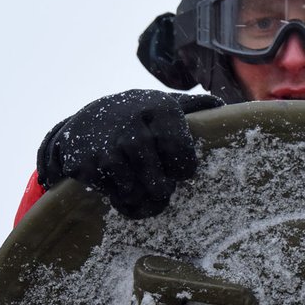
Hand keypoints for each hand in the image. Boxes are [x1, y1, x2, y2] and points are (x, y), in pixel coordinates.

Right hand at [37, 90, 222, 217]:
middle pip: (160, 184)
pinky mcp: (88, 165)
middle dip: (162, 190)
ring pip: (137, 194)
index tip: (178, 168)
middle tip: (159, 185)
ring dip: (142, 199)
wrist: (83, 122)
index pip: (183, 157)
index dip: (183, 170)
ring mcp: (110, 147)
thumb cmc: (135, 117)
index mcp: (160, 110)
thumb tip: (221, 105)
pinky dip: (121, 199)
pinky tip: (120, 186)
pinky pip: (115, 197)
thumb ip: (191, 106)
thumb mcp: (161, 104)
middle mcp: (135, 127)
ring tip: (142, 188)